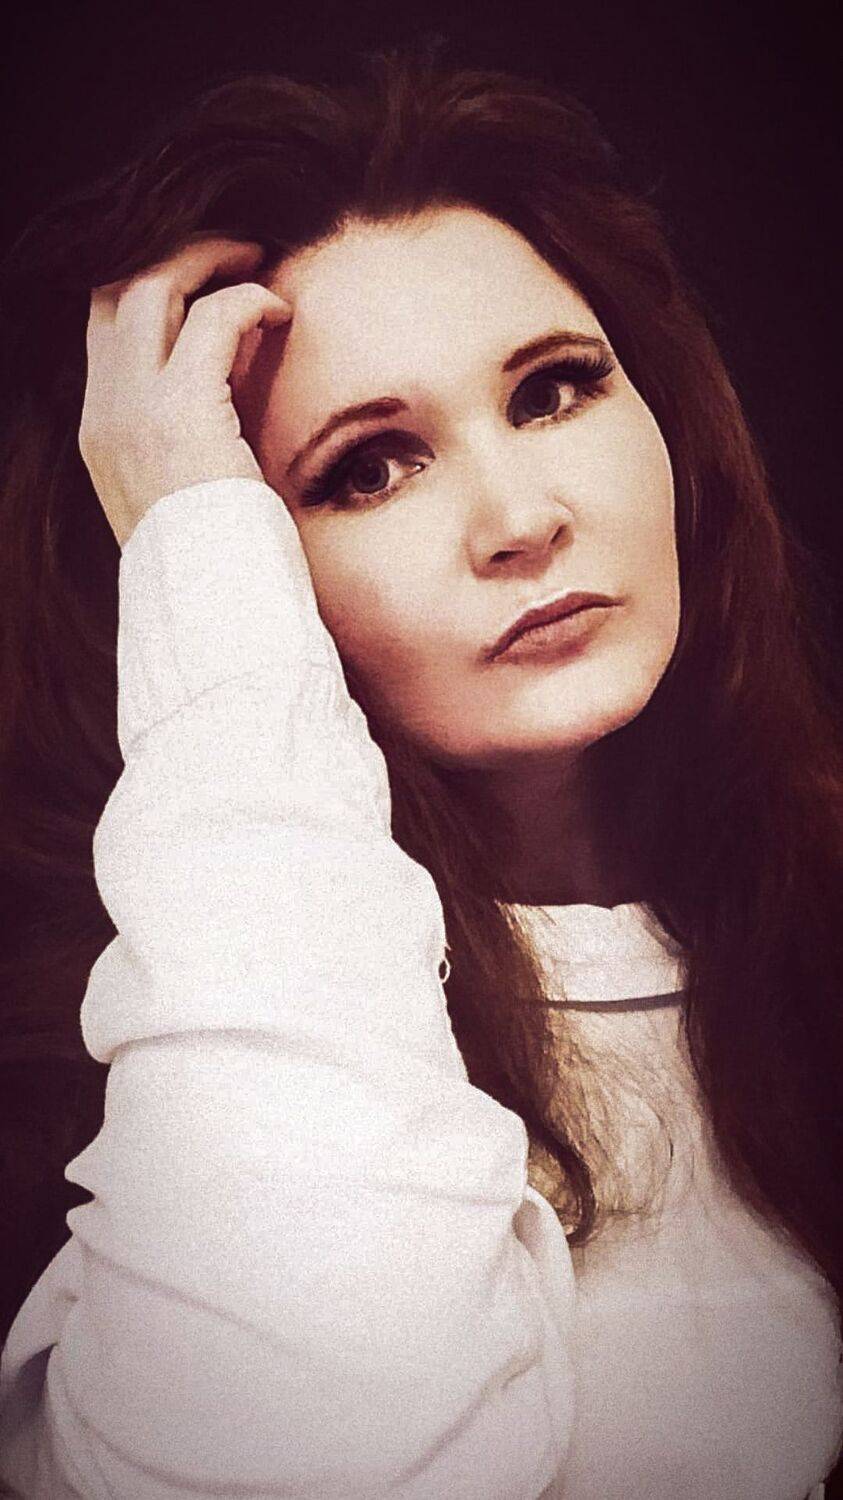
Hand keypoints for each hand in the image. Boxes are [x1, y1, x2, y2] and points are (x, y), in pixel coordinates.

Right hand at [79, 235, 291, 548]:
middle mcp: (105, 416)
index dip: (154, 293)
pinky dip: (248, 301)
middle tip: (232, 254)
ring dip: (208, 262)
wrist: (213, 615)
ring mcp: (133, 412)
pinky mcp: (180, 412)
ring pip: (153, 288)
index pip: (107, 332)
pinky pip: (213, 318)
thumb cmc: (218, 565)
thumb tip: (228, 395)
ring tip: (256, 260)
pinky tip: (279, 312)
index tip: (203, 286)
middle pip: (118, 293)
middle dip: (175, 260)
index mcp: (101, 436)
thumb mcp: (187, 496)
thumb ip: (189, 441)